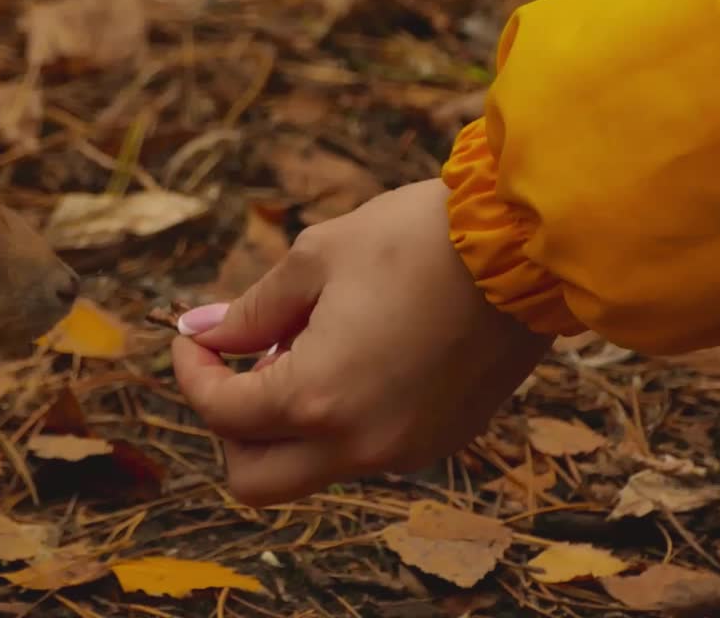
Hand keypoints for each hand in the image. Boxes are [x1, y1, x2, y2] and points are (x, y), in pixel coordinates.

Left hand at [171, 178, 553, 506]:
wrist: (527, 246)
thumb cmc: (417, 239)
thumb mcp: (316, 258)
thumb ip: (252, 310)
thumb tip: (206, 332)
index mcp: (317, 397)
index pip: (221, 414)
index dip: (192, 373)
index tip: (196, 337)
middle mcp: (359, 444)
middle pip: (255, 480)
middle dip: (231, 428)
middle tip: (240, 368)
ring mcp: (406, 451)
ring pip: (313, 465)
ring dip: (288, 420)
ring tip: (312, 340)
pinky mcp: (442, 441)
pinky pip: (365, 449)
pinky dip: (339, 418)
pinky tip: (359, 354)